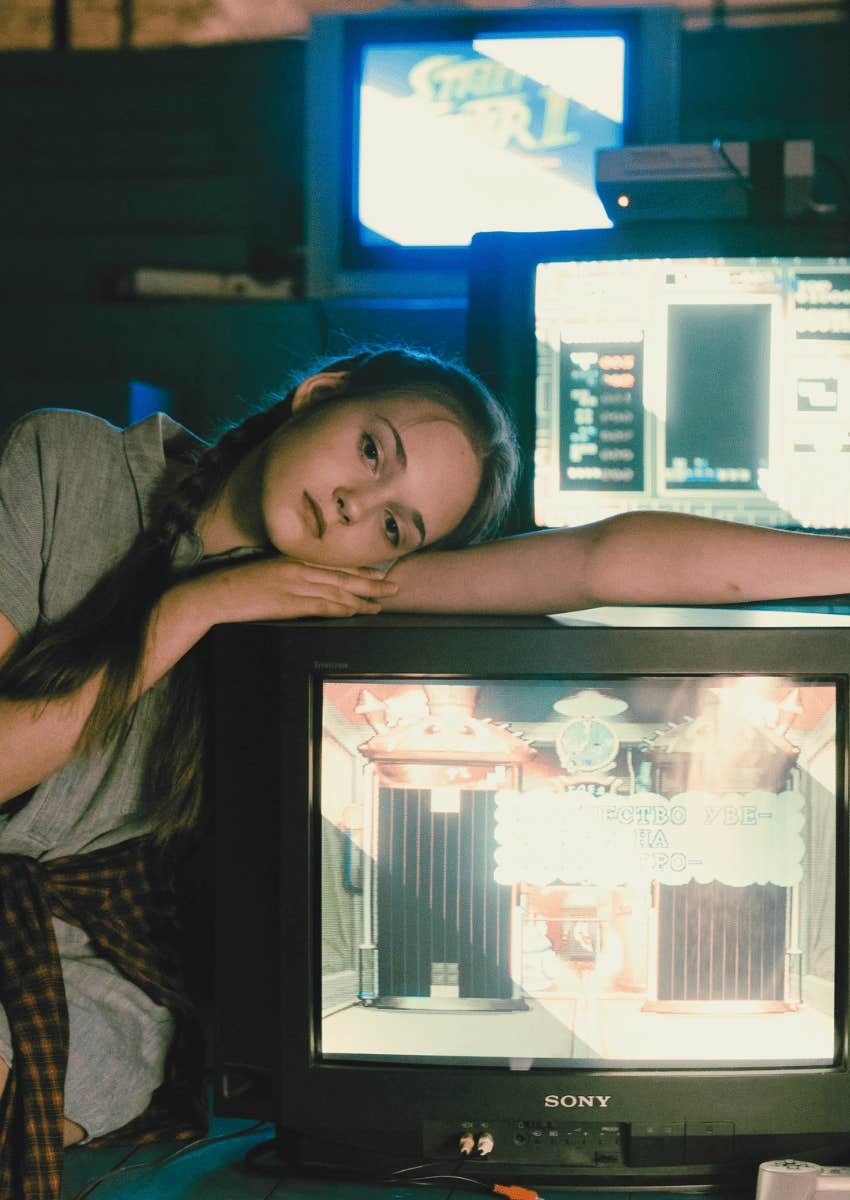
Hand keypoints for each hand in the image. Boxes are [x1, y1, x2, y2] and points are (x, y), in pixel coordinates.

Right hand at [198, 555, 399, 623]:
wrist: (214, 593)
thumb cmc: (235, 583)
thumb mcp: (267, 570)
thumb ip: (290, 573)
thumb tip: (310, 582)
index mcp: (293, 558)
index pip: (334, 564)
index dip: (360, 569)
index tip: (379, 572)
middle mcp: (299, 568)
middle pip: (343, 575)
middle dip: (371, 581)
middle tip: (394, 586)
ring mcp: (295, 584)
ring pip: (339, 590)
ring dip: (364, 597)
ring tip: (383, 601)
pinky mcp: (290, 602)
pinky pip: (323, 605)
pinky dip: (343, 607)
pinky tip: (357, 610)